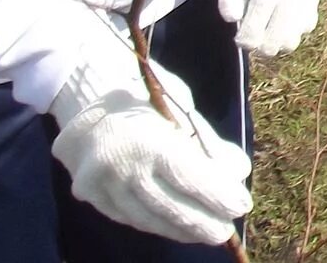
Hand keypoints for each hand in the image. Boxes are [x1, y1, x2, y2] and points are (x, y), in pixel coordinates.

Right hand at [50, 49, 250, 245]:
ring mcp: (101, 184)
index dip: (217, 196)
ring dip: (180, 229)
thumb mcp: (180, 107)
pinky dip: (155, 223)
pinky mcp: (89, 194)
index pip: (189, 178)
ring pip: (148, 218)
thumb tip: (238, 173)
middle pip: (169, 207)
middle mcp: (121, 166)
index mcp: (146, 138)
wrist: (85, 96)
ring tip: (206, 232)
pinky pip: (128, 217)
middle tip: (225, 230)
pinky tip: (175, 226)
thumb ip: (208, 142)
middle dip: (202, 223)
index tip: (241, 205)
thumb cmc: (143, 96)